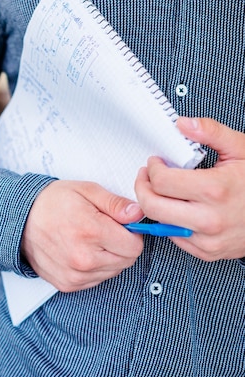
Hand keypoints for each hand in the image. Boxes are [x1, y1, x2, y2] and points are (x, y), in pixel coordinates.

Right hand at [21, 180, 143, 291]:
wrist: (19, 220)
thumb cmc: (52, 202)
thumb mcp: (86, 190)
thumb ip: (115, 203)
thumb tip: (138, 214)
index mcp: (90, 231)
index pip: (134, 246)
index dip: (132, 233)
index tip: (120, 225)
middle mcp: (83, 258)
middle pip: (126, 261)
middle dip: (120, 246)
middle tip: (102, 231)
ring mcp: (74, 274)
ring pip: (112, 272)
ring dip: (108, 258)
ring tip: (88, 240)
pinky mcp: (67, 284)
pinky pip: (96, 280)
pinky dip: (94, 268)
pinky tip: (79, 251)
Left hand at [135, 117, 244, 260]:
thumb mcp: (241, 149)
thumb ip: (211, 132)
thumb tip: (183, 124)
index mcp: (215, 190)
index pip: (161, 181)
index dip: (152, 169)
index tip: (155, 163)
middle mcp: (209, 218)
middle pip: (152, 205)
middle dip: (142, 187)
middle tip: (146, 176)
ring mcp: (208, 239)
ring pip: (159, 223)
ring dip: (154, 205)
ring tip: (161, 191)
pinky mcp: (207, 252)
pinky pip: (173, 237)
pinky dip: (170, 221)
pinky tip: (178, 208)